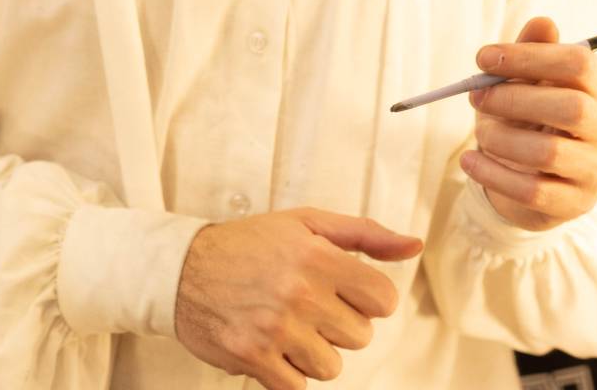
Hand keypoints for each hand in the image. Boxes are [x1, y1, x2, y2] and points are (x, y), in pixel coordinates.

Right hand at [174, 207, 421, 388]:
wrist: (182, 269)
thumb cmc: (250, 243)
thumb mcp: (306, 223)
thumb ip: (364, 234)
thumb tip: (413, 246)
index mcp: (318, 255)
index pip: (383, 299)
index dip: (368, 297)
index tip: (345, 291)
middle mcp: (301, 292)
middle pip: (360, 335)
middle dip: (340, 323)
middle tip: (309, 304)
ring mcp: (277, 329)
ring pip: (332, 366)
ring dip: (315, 351)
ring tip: (289, 325)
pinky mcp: (254, 358)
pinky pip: (298, 388)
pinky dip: (288, 373)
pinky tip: (273, 346)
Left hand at [460, 16, 596, 231]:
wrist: (532, 176)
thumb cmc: (529, 116)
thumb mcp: (527, 81)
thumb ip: (533, 52)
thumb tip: (543, 22)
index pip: (578, 63)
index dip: (529, 56)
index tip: (482, 58)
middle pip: (572, 108)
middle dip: (514, 98)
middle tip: (475, 95)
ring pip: (549, 152)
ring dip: (501, 138)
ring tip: (479, 131)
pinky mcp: (576, 203)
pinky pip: (532, 192)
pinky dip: (492, 173)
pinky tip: (470, 161)